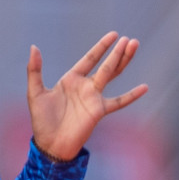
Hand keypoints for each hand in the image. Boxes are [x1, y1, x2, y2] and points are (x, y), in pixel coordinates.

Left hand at [27, 32, 147, 160]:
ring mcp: (94, 98)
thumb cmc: (41, 120)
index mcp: (71, 80)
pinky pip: (119, 101)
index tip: (114, 35)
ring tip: (134, 48)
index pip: (89, 59)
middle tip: (129, 39)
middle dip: (117, 52)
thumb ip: (34, 70)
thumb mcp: (35, 92)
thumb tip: (33, 47)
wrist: (50, 144)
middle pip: (106, 65)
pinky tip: (144, 88)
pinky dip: (131, 96)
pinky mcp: (99, 111)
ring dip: (123, 62)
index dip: (101, 47)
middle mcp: (85, 86)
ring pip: (113, 76)